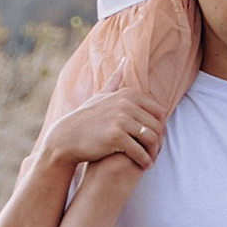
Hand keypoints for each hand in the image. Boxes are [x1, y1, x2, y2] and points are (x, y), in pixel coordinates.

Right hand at [45, 88, 166, 173]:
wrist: (66, 138)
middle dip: (159, 141)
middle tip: (156, 152)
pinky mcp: (117, 137)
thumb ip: (115, 80)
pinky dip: (145, 160)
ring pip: (151, 139)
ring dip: (154, 152)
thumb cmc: (85, 119)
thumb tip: (125, 61)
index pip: (158, 111)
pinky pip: (140, 151)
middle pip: (156, 125)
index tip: (156, 137)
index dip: (160, 126)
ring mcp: (121, 120)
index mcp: (128, 94)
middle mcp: (126, 104)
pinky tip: (144, 165)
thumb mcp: (100, 96)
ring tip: (151, 159)